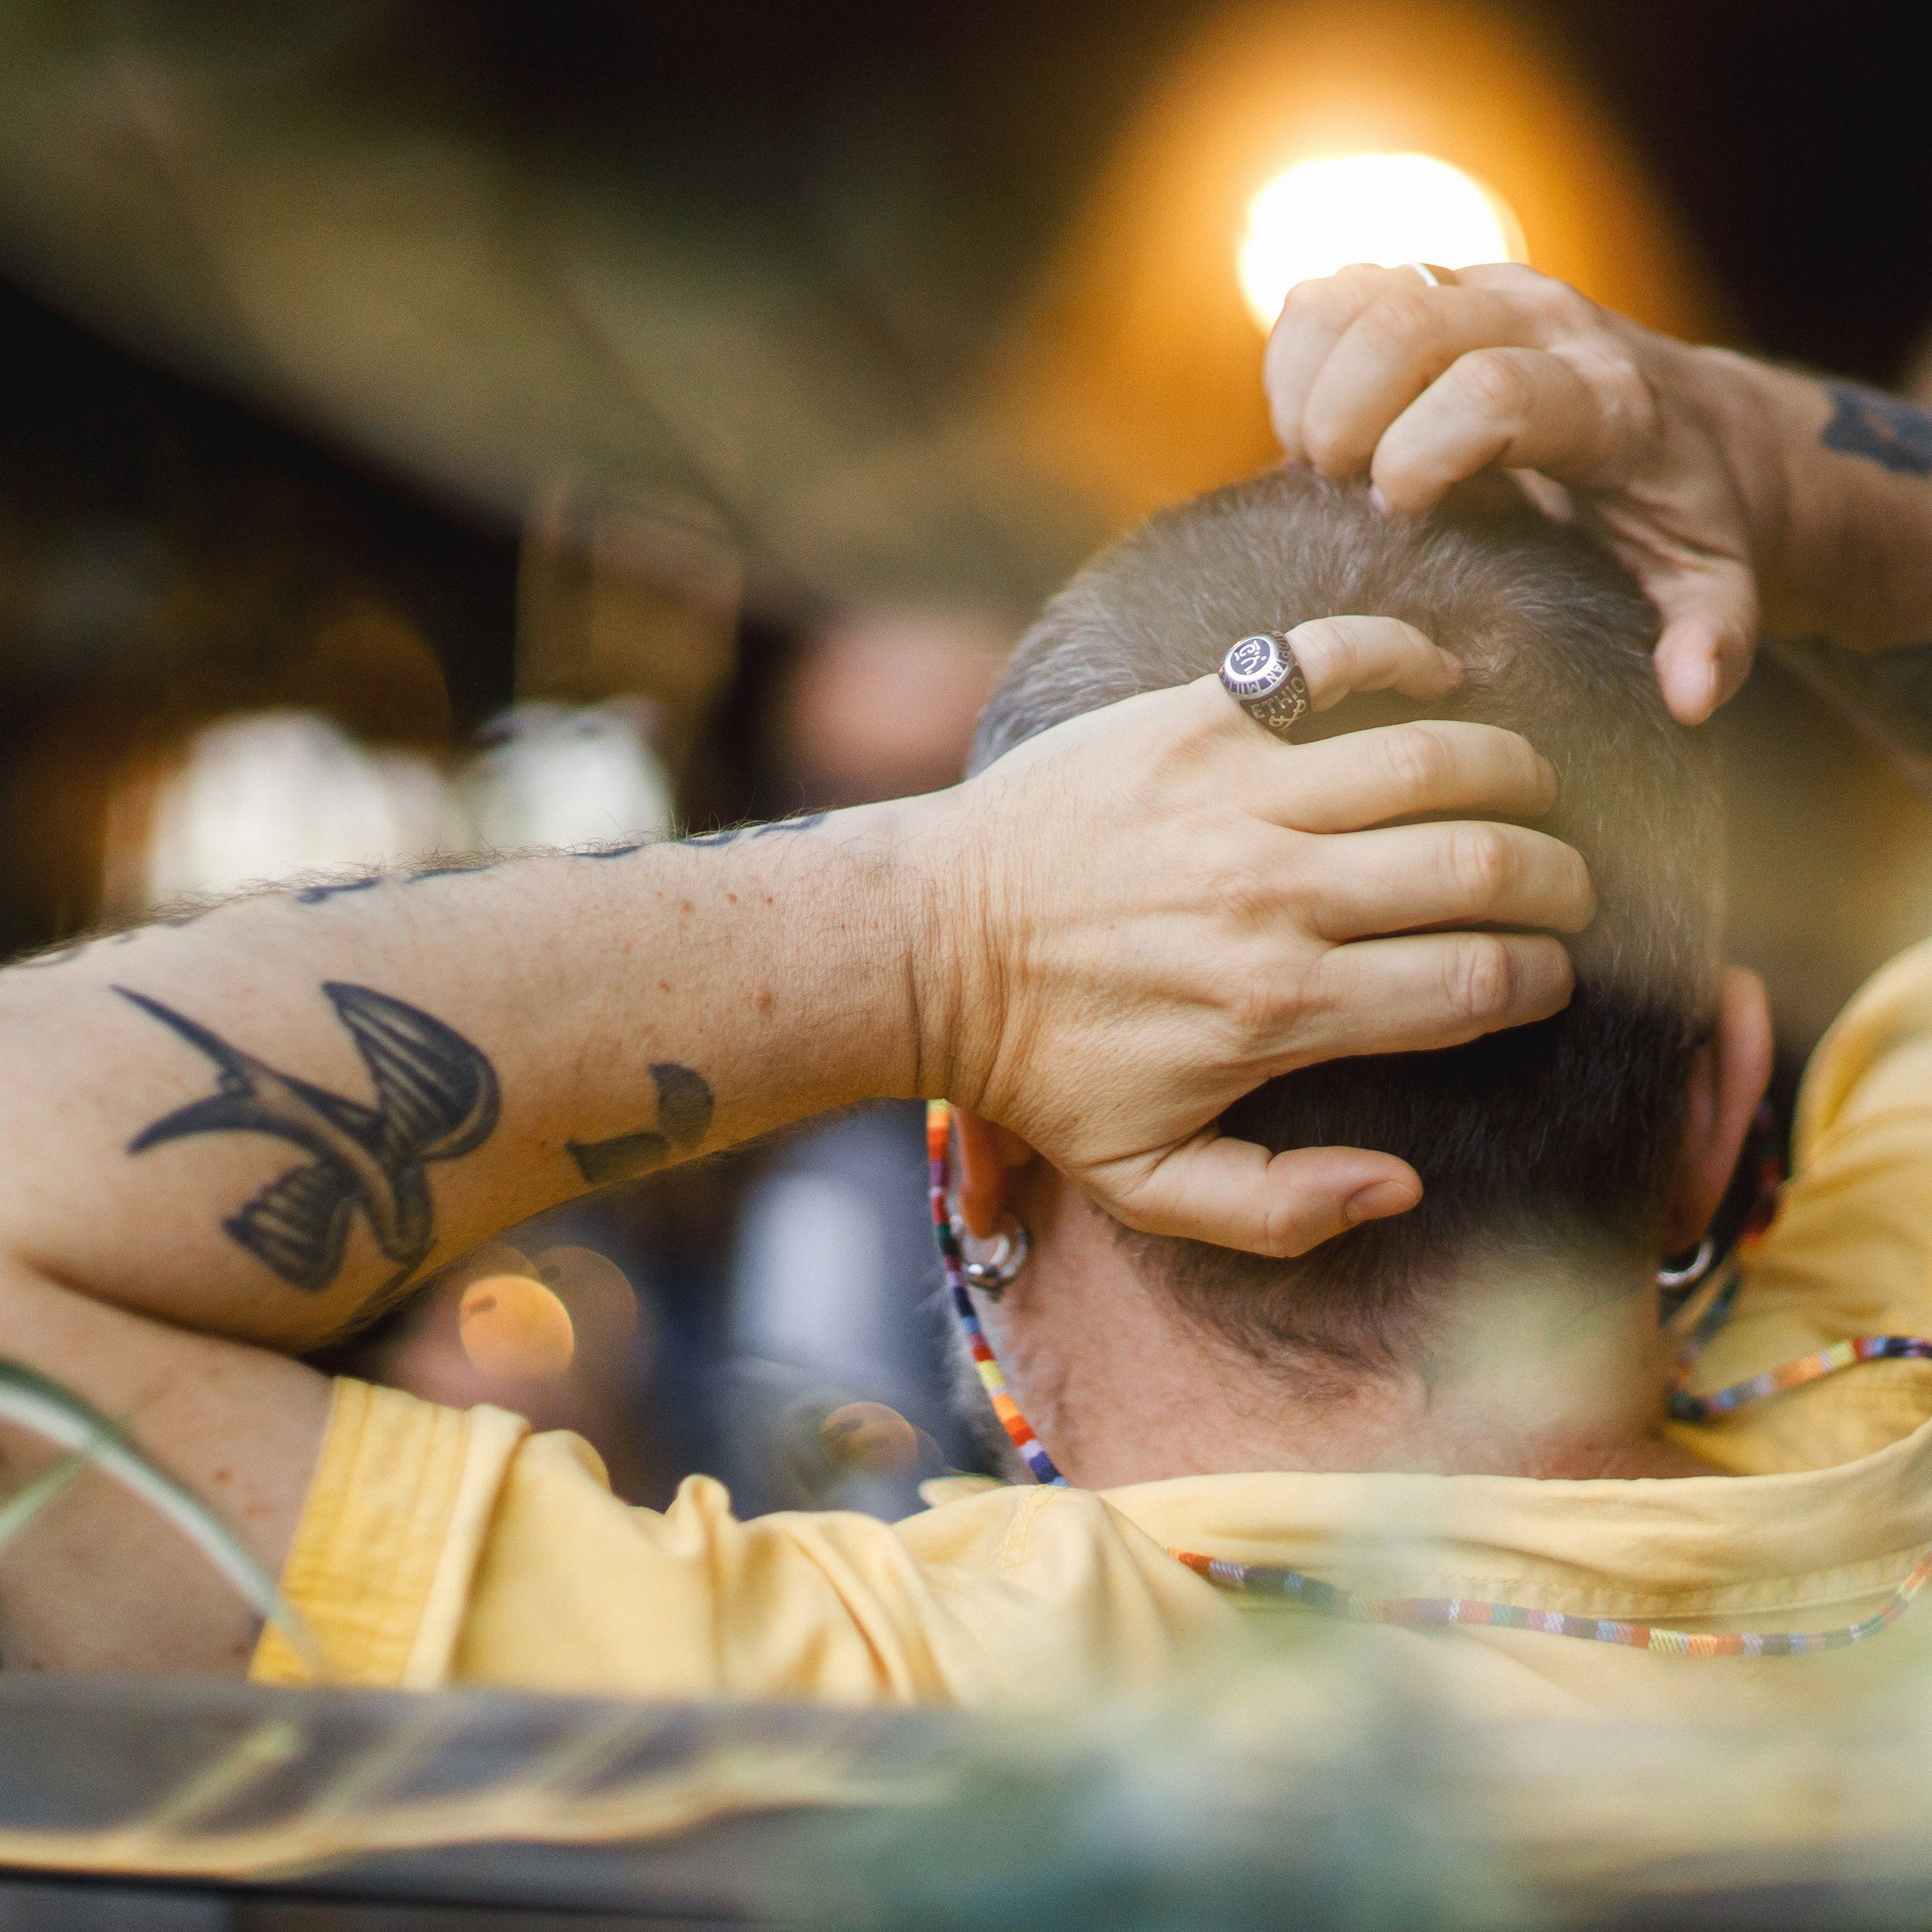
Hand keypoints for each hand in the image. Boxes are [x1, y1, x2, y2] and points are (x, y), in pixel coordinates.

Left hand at [920, 616, 1593, 1257]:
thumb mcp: (1145, 1181)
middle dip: (1559, 878)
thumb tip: (1401, 1186)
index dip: (1542, 977)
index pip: (1477, 982)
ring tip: (1530, 794)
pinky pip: (1329, 659)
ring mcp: (1232, 792)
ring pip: (1435, 756)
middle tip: (1564, 887)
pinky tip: (1442, 680)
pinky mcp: (1189, 717)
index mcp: (1278, 1009)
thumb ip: (1278, 1210)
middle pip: (1483, 864)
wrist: (929, 945)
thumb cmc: (1040, 1066)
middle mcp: (1272, 893)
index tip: (1546, 975)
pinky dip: (1404, 654)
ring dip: (1516, 772)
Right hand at [1265, 263, 1767, 723]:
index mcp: (1605, 398)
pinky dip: (1298, 358)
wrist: (1700, 425)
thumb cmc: (1685, 521)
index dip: (1420, 452)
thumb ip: (1710, 639)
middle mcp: (1545, 320)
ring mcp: (1485, 290)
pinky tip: (1315, 430)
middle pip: (1405, 322)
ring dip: (1310, 383)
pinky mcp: (1438, 283)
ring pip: (1359, 294)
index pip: (1492, 391)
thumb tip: (1688, 697)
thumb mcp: (1712, 587)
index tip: (1400, 516)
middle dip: (1342, 414)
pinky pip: (1333, 292)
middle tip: (1338, 491)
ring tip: (1320, 464)